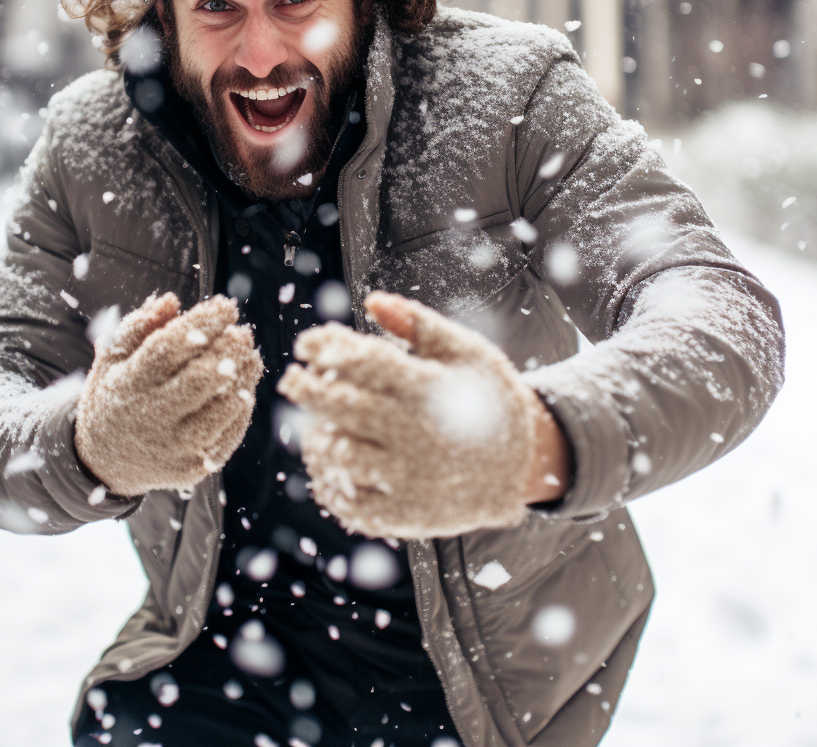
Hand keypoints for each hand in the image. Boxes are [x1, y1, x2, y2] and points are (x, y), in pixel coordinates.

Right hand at [74, 292, 262, 496]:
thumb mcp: (112, 360)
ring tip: (251, 356)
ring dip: (242, 379)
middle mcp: (149, 418)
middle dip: (227, 351)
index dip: (201, 324)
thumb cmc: (115, 396)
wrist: (104, 462)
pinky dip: (240, 410)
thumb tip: (170, 301)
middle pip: (198, 380)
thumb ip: (138, 328)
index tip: (225, 305)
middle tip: (242, 333)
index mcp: (127, 384)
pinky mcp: (190, 469)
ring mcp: (172, 448)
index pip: (168, 348)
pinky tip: (246, 387)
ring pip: (219, 411)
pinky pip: (226, 437)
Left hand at [276, 291, 568, 538]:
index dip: (329, 349)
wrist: (525, 466)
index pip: (367, 363)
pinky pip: (353, 503)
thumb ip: (418, 324)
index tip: (306, 345)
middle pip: (346, 408)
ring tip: (312, 425)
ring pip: (343, 456)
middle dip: (309, 390)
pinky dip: (331, 484)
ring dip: (317, 438)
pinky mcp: (407, 515)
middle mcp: (419, 435)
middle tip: (291, 380)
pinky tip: (326, 465)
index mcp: (432, 390)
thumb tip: (372, 300)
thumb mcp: (466, 352)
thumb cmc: (488, 399)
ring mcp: (412, 479)